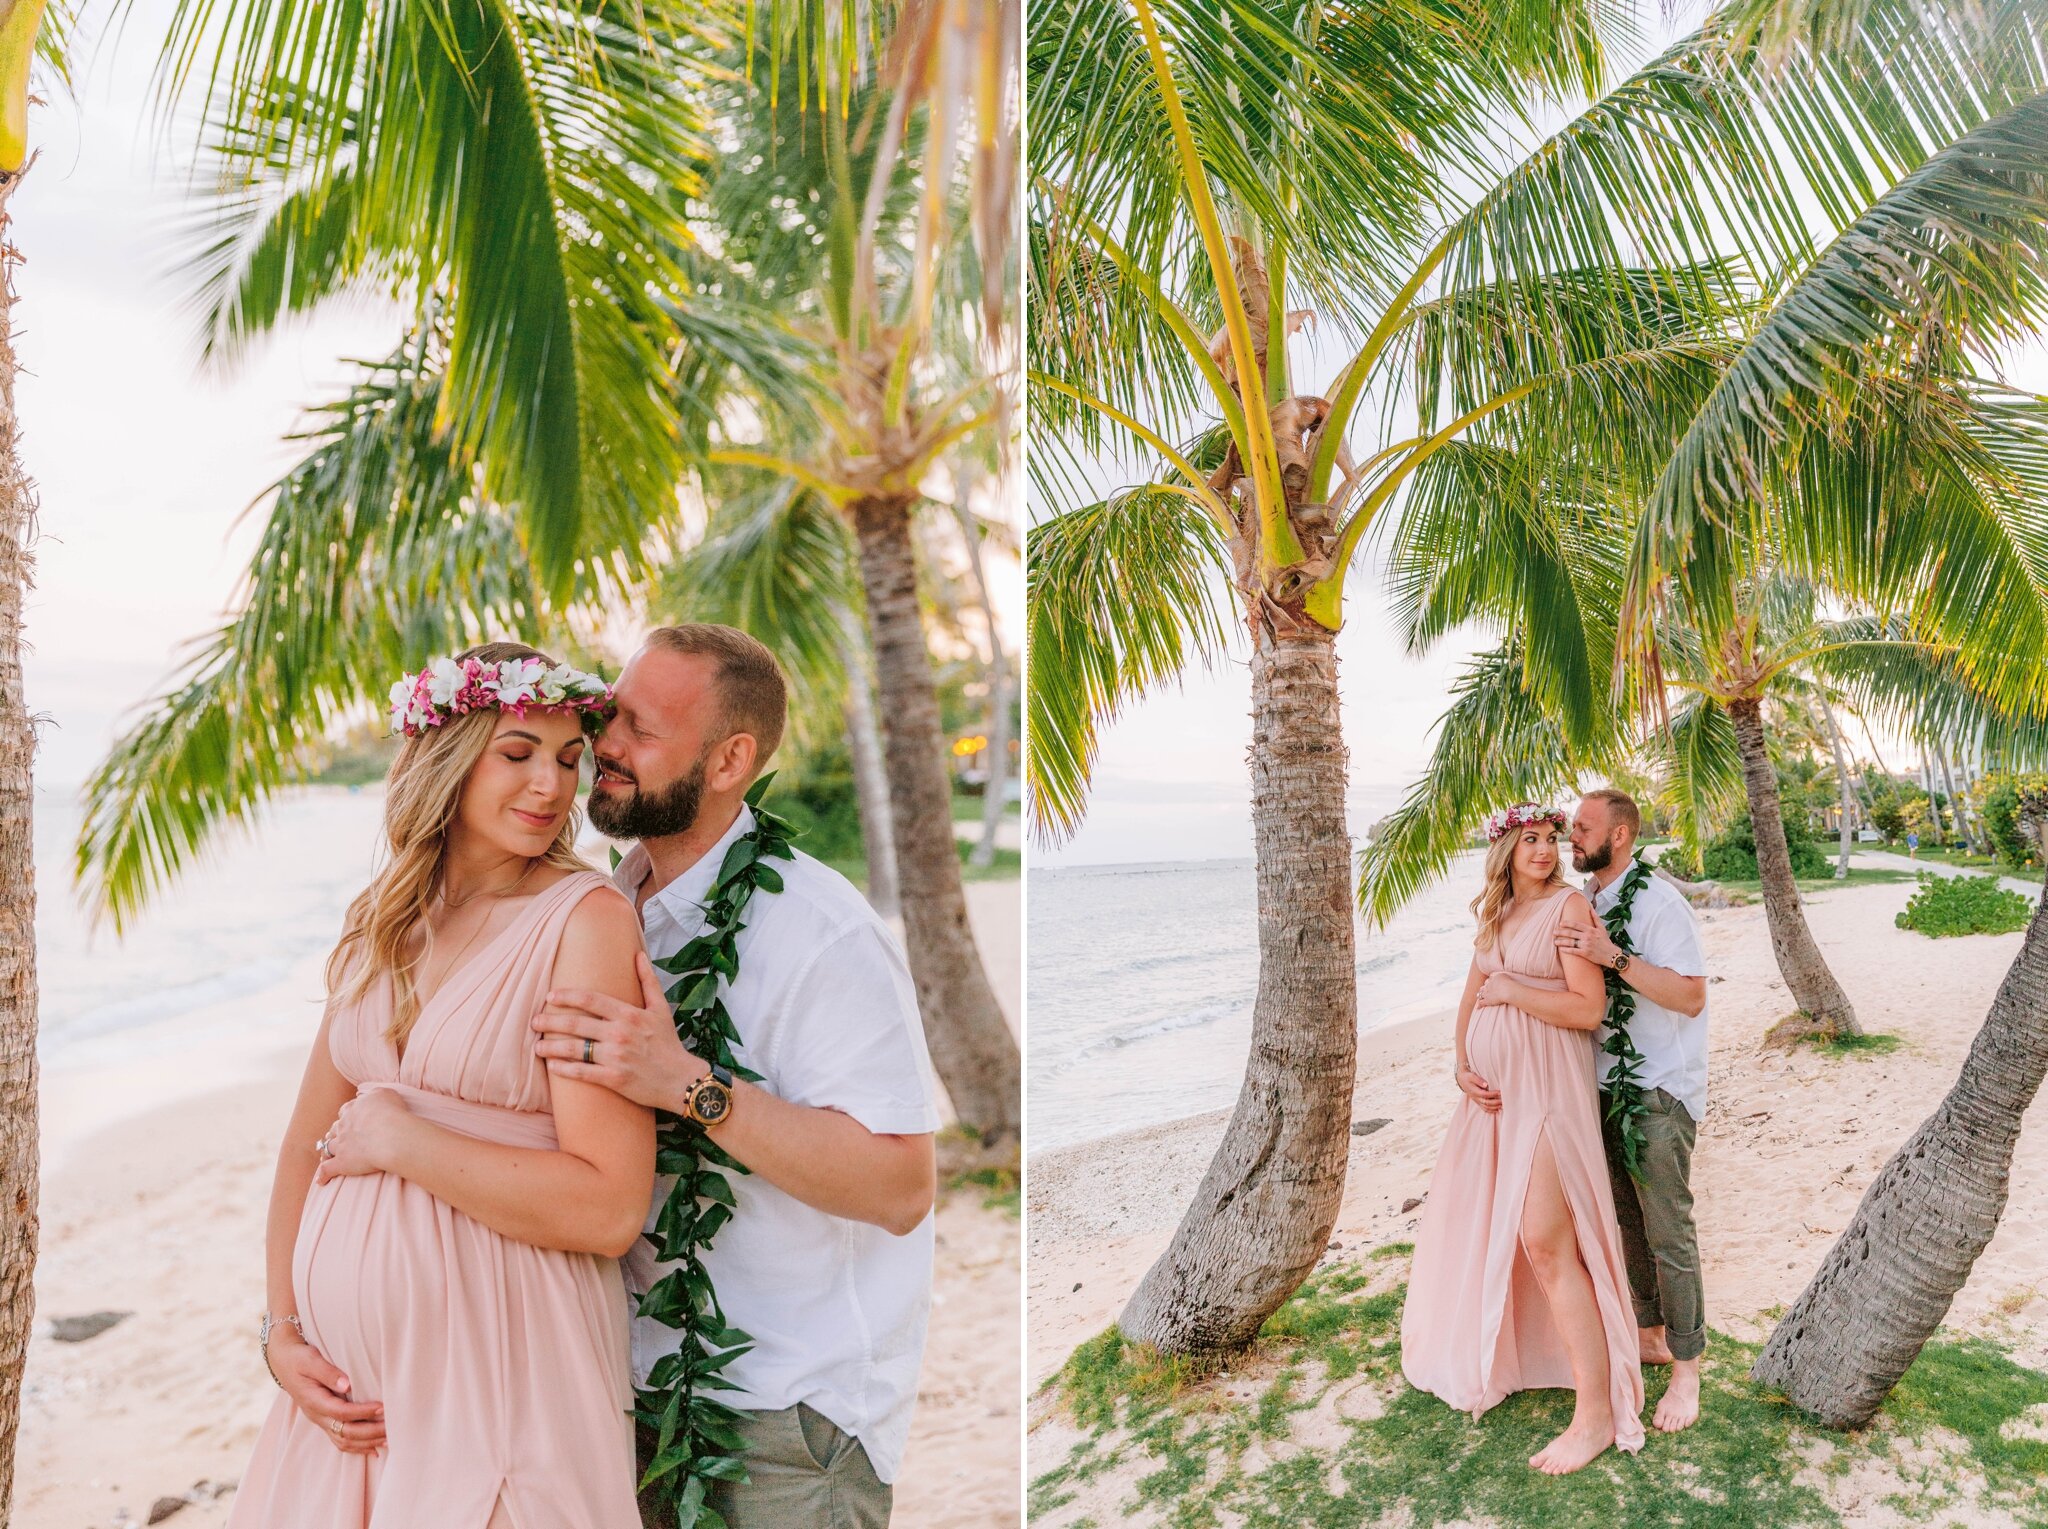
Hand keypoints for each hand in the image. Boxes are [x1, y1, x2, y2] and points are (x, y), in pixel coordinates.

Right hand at [268, 1330, 384, 1453]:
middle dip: (369, 1432)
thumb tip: (347, 1385)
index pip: (341, 1412)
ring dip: (366, 1443)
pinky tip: (374, 1449)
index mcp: (313, 1401)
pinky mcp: (324, 1420)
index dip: (362, 1412)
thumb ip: (328, 1372)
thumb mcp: (310, 1360)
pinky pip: (340, 1440)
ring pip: (343, 1440)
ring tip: (389, 1440)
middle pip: (345, 1432)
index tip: (382, 1407)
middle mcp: (317, 1415)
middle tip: (392, 1427)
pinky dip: (357, 1447)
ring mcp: (320, 1420)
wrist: (284, 1363)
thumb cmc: (299, 1358)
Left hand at [313, 1089, 412, 1184]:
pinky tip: (322, 1180)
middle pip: (335, 1128)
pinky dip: (323, 1175)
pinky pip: (328, 1169)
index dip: (348, 1114)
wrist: (390, 1134)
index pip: (346, 1110)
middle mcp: (344, 1125)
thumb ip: (378, 1094)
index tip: (351, 1117)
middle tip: (338, 1136)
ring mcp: (341, 1144)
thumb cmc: (392, 1113)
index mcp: (354, 1109)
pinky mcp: (342, 1163)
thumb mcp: (387, 1094)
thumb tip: (376, 1096)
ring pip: (329, 1147)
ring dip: (327, 1151)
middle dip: (336, 1132)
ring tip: (326, 1155)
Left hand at [534, 951, 705, 1111]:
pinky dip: (564, 1069)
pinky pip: (582, 1073)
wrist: (681, 1080)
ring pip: (574, 1049)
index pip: (591, 1000)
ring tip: (537, 1046)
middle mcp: (620, 1034)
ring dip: (551, 1047)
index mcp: (629, 1015)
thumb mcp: (661, 1009)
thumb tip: (638, 955)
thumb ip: (647, 981)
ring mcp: (615, 1057)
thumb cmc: (669, 1044)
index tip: (550, 997)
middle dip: (550, 1022)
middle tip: (534, 1021)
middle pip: (576, 1024)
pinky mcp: (614, 1079)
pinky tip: (552, 1066)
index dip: (567, 997)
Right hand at [1455, 1062, 1500, 1112]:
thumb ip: (1479, 1080)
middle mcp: (1476, 1098)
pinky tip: (1498, 1109)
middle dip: (1496, 1102)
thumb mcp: (1472, 1076)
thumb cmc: (1468, 1077)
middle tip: (1504, 1100)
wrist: (1462, 1080)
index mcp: (1474, 1091)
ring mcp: (1477, 1101)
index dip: (1493, 1094)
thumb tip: (1486, 1085)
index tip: (1500, 1092)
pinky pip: (1485, 1109)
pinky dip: (1491, 1110)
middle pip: (1486, 1103)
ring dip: (1495, 1107)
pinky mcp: (1478, 1102)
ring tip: (1503, 1105)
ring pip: (1486, 1107)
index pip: (1485, 1094)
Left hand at [1475, 972, 1520, 1007]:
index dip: (1490, 981)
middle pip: (1484, 985)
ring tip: (1481, 998)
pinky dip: (1479, 1005)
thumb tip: (1511, 977)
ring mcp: (1487, 992)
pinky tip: (1478, 1008)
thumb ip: (1507, 977)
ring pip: (1481, 993)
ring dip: (1481, 995)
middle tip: (1486, 991)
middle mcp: (1489, 984)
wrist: (1509, 990)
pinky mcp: (1487, 1000)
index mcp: (1494, 977)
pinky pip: (1481, 1002)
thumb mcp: (1509, 976)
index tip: (1492, 983)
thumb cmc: (1513, 985)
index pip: (1490, 978)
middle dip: (1485, 988)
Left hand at [1556, 921, 1620, 968]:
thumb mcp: (1602, 929)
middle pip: (1571, 933)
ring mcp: (1586, 945)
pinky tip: (1561, 949)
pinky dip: (1566, 950)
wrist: (1612, 955)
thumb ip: (1595, 919)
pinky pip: (1573, 951)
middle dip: (1560, 932)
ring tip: (1555, 941)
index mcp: (1590, 930)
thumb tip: (1590, 909)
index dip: (1567, 923)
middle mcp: (1587, 937)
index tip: (1560, 923)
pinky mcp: (1585, 953)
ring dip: (1561, 942)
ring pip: (1570, 942)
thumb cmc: (1606, 942)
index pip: (1576, 924)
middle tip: (1554, 932)